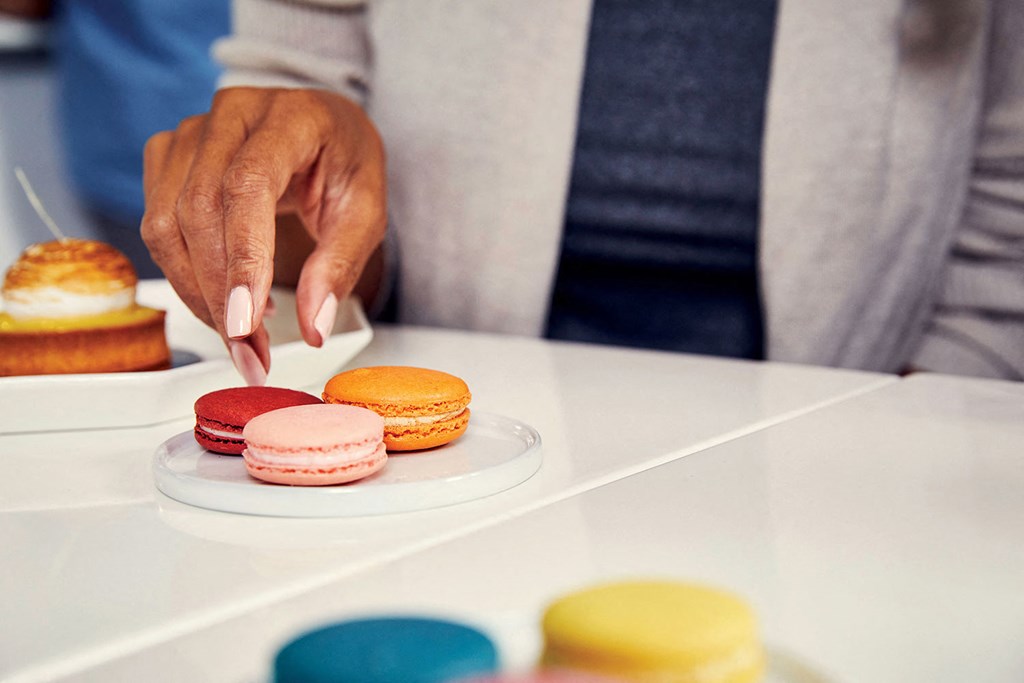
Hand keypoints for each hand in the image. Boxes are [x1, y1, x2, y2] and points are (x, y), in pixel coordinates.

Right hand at [141, 87, 386, 384]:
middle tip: (250, 354)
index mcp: (289, 117)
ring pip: (165, 224)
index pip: (249, 187)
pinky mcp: (167, 155)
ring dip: (198, 295)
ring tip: (242, 338)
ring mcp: (191, 133)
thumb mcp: (366, 212)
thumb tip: (313, 327)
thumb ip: (340, 266)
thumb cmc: (345, 162)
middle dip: (220, 297)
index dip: (242, 260)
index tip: (245, 324)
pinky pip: (157, 227)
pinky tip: (226, 298)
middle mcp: (230, 114)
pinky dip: (186, 275)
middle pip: (199, 211)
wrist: (323, 127)